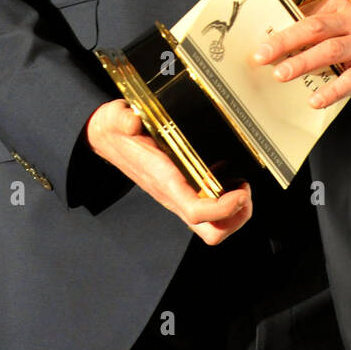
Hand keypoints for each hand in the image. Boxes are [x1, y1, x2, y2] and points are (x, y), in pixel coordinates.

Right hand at [85, 98, 251, 244]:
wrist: (106, 138)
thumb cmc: (117, 130)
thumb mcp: (117, 118)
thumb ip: (124, 119)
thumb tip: (132, 120)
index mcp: (163, 180)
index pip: (196, 212)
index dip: (223, 209)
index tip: (240, 191)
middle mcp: (173, 195)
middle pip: (211, 231)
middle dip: (236, 217)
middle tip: (244, 190)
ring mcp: (179, 196)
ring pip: (213, 225)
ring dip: (235, 212)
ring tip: (241, 185)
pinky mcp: (183, 191)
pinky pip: (210, 210)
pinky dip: (227, 200)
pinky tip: (229, 175)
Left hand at [251, 0, 350, 107]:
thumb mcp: (331, 31)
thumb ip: (307, 31)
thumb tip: (271, 44)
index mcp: (338, 7)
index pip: (306, 16)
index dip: (282, 30)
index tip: (261, 45)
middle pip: (316, 28)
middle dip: (287, 42)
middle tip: (264, 56)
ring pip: (332, 50)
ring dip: (304, 62)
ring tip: (282, 75)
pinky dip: (332, 90)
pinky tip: (315, 100)